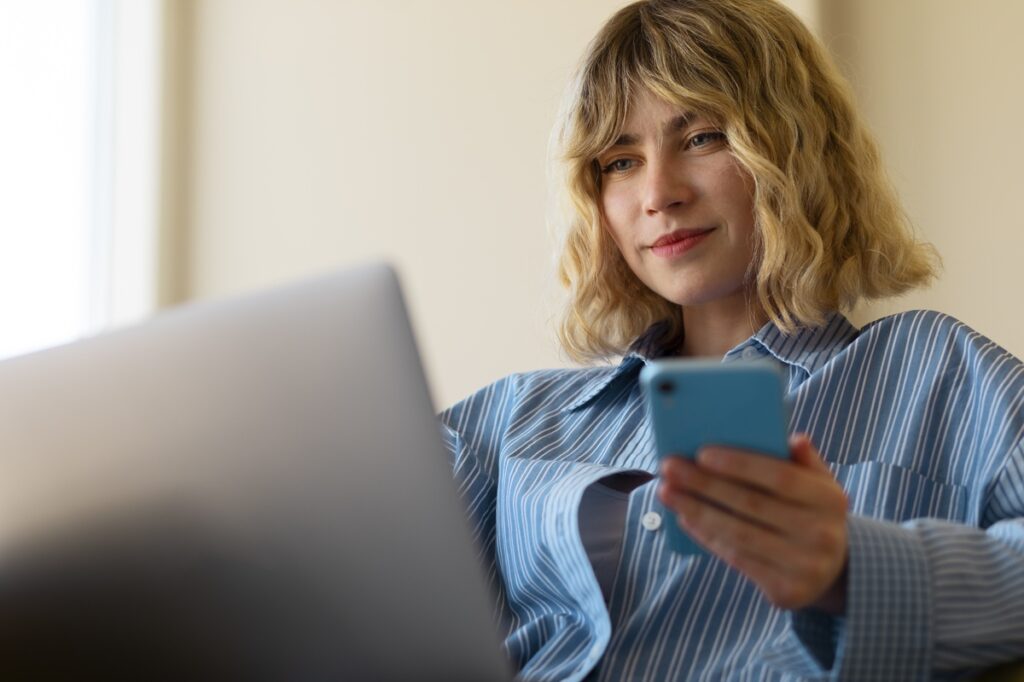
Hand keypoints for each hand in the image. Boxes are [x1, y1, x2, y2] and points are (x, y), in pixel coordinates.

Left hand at [657, 434, 848, 613]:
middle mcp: (821, 534)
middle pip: (751, 504)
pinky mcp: (785, 591)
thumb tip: (793, 439)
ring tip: (666, 491)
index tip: (702, 453)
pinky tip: (684, 517)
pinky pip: (736, 558)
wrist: (834, 570)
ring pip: (738, 533)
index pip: (781, 477)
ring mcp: (804, 566)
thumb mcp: (819, 484)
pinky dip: (706, 536)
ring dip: (695, 510)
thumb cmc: (812, 512)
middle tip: (669, 467)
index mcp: (830, 499)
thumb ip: (805, 460)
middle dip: (704, 484)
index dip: (740, 465)